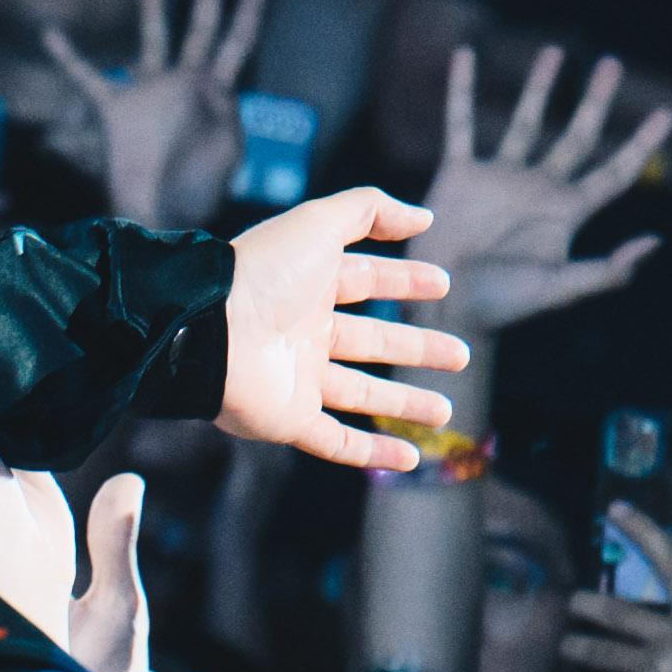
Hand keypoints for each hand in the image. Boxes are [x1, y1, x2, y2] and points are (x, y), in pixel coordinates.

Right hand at [45, 0, 273, 226]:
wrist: (158, 219)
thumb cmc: (198, 193)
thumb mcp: (227, 151)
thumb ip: (226, 112)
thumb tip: (216, 86)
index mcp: (217, 92)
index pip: (238, 39)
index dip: (250, 6)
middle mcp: (185, 84)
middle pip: (202, 25)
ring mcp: (150, 94)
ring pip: (153, 37)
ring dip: (153, 5)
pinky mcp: (117, 110)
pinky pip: (89, 77)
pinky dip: (68, 56)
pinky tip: (50, 33)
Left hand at [203, 185, 459, 467]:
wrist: (209, 328)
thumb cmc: (263, 272)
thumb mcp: (319, 225)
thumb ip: (370, 211)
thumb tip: (423, 217)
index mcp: (307, 286)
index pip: (365, 281)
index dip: (404, 280)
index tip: (443, 284)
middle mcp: (302, 333)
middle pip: (371, 342)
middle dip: (417, 348)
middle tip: (461, 355)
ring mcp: (296, 379)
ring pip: (362, 396)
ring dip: (404, 405)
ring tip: (446, 412)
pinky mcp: (289, 419)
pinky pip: (337, 442)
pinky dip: (374, 453)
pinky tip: (411, 460)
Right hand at [411, 48, 671, 336]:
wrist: (445, 306)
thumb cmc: (504, 305)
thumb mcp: (559, 288)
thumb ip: (605, 271)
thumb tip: (656, 243)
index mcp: (567, 212)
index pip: (615, 171)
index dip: (642, 144)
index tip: (668, 112)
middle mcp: (538, 188)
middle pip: (577, 135)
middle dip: (596, 101)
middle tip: (611, 65)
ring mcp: (499, 177)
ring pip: (524, 121)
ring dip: (539, 86)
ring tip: (554, 52)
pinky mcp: (460, 173)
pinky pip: (461, 124)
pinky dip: (461, 90)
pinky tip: (465, 57)